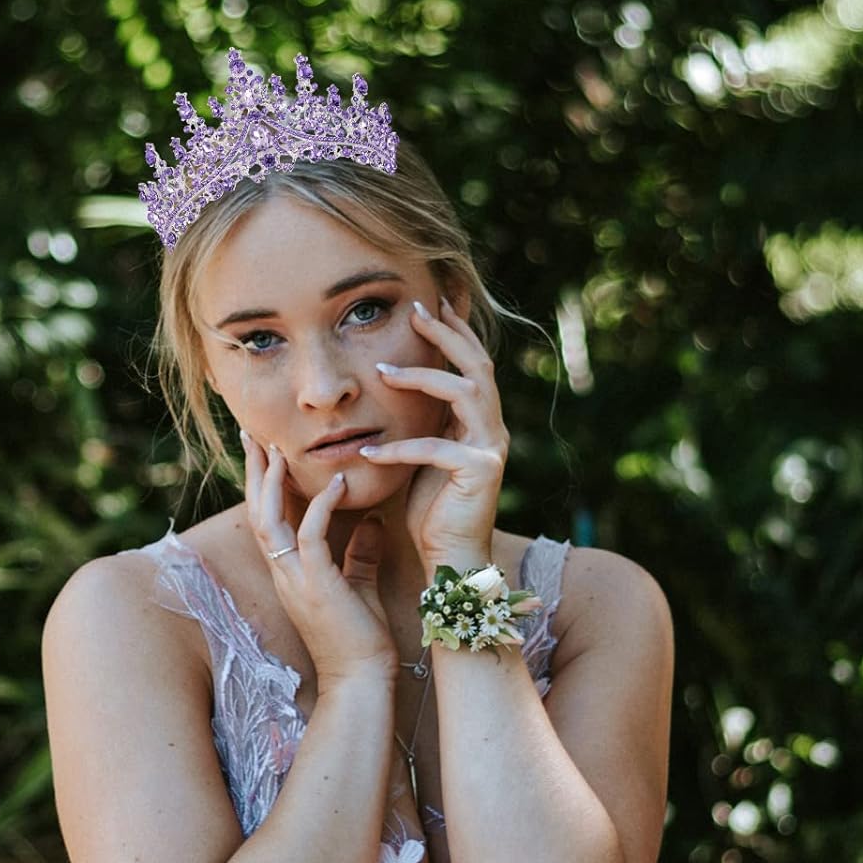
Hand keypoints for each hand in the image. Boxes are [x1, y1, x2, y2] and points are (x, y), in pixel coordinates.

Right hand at [242, 431, 396, 685]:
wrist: (364, 679)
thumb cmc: (362, 640)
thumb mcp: (360, 586)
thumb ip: (361, 553)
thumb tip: (373, 521)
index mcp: (290, 572)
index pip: (267, 518)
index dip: (262, 483)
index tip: (264, 450)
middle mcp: (284, 572)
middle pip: (256, 511)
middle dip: (254, 471)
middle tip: (251, 432)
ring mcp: (295, 579)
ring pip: (270, 519)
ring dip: (273, 480)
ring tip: (276, 446)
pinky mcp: (315, 584)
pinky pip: (309, 534)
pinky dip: (321, 504)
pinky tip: (336, 481)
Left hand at [361, 295, 508, 572]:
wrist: (451, 560)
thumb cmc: (432, 512)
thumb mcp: (422, 457)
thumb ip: (421, 424)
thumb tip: (395, 385)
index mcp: (479, 422)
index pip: (471, 365)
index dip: (454, 331)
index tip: (428, 303)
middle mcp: (492, 430)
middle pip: (476, 366)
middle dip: (447, 334)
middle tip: (416, 309)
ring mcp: (491, 449)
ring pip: (464, 393)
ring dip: (422, 377)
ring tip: (382, 371)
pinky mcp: (480, 473)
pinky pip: (436, 449)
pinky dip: (400, 448)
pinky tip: (369, 449)